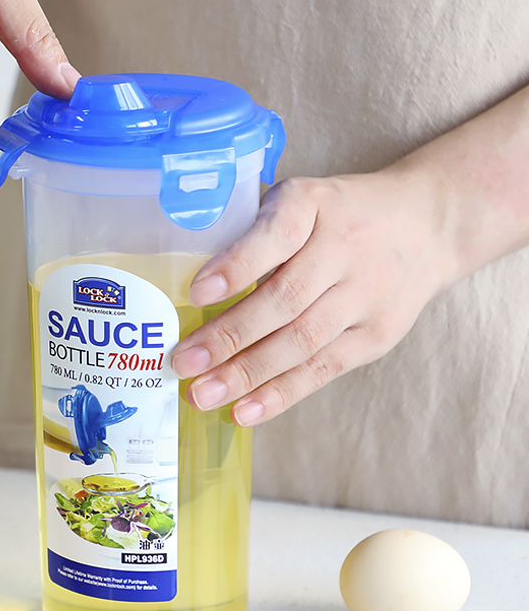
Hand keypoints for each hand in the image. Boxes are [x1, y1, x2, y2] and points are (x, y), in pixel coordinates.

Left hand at [170, 170, 453, 425]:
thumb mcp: (300, 199)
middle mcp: (344, 249)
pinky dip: (281, 393)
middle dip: (229, 337)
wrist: (428, 225)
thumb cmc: (338, 214)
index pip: (276, 236)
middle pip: (285, 300)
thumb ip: (254, 230)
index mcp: (314, 205)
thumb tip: (188, 286)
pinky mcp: (376, 335)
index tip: (196, 293)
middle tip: (182, 363)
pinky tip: (244, 411)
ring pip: (302, 342)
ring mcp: (364, 296)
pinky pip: (323, 369)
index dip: (236, 267)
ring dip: (247, 373)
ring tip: (202, 395)